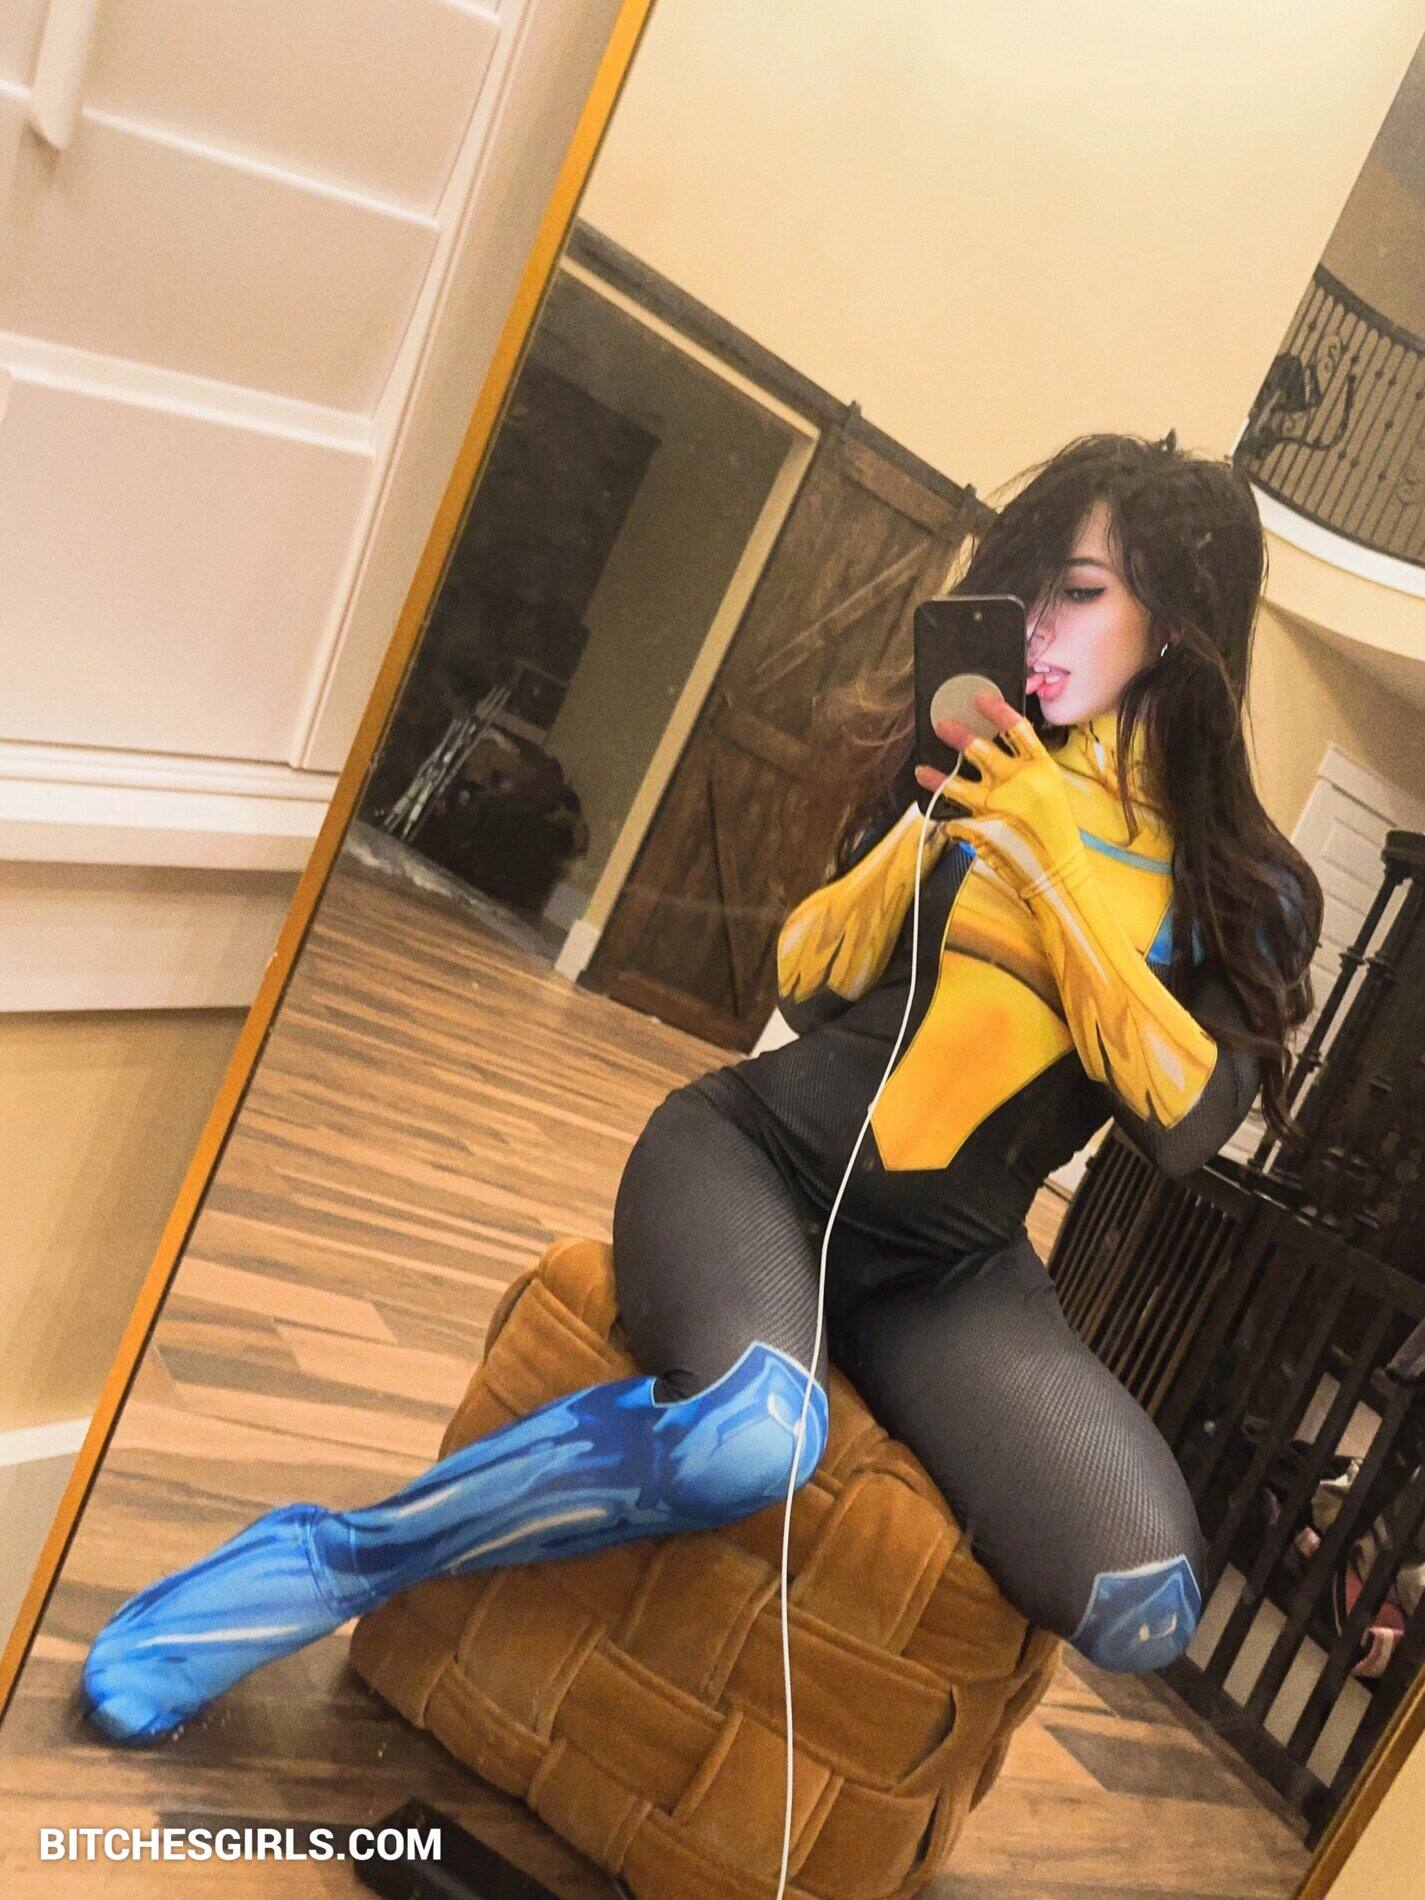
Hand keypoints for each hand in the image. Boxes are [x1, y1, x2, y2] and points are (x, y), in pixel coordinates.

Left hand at [913, 691, 1083, 894]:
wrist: (1057, 873)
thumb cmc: (1055, 832)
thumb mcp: (1049, 792)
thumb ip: (1024, 772)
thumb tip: (991, 755)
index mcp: (1041, 769)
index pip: (1017, 729)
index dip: (997, 710)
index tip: (980, 698)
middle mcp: (1018, 782)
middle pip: (980, 749)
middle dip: (957, 735)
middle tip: (941, 725)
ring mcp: (996, 805)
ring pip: (955, 784)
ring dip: (936, 776)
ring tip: (921, 770)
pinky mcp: (980, 828)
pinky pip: (955, 819)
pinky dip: (951, 821)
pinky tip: (944, 819)